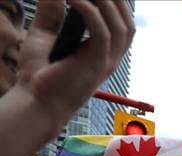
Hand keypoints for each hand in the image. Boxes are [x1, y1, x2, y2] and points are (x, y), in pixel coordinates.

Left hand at [17, 1, 134, 121]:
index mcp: (104, 51)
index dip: (117, 4)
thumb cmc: (41, 74)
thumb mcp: (45, 35)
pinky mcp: (96, 63)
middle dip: (118, 0)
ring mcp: (106, 61)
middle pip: (128, 22)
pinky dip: (90, 11)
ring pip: (121, 26)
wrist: (36, 102)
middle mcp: (111, 56)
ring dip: (107, 2)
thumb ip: (51, 12)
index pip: (122, 23)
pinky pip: (102, 33)